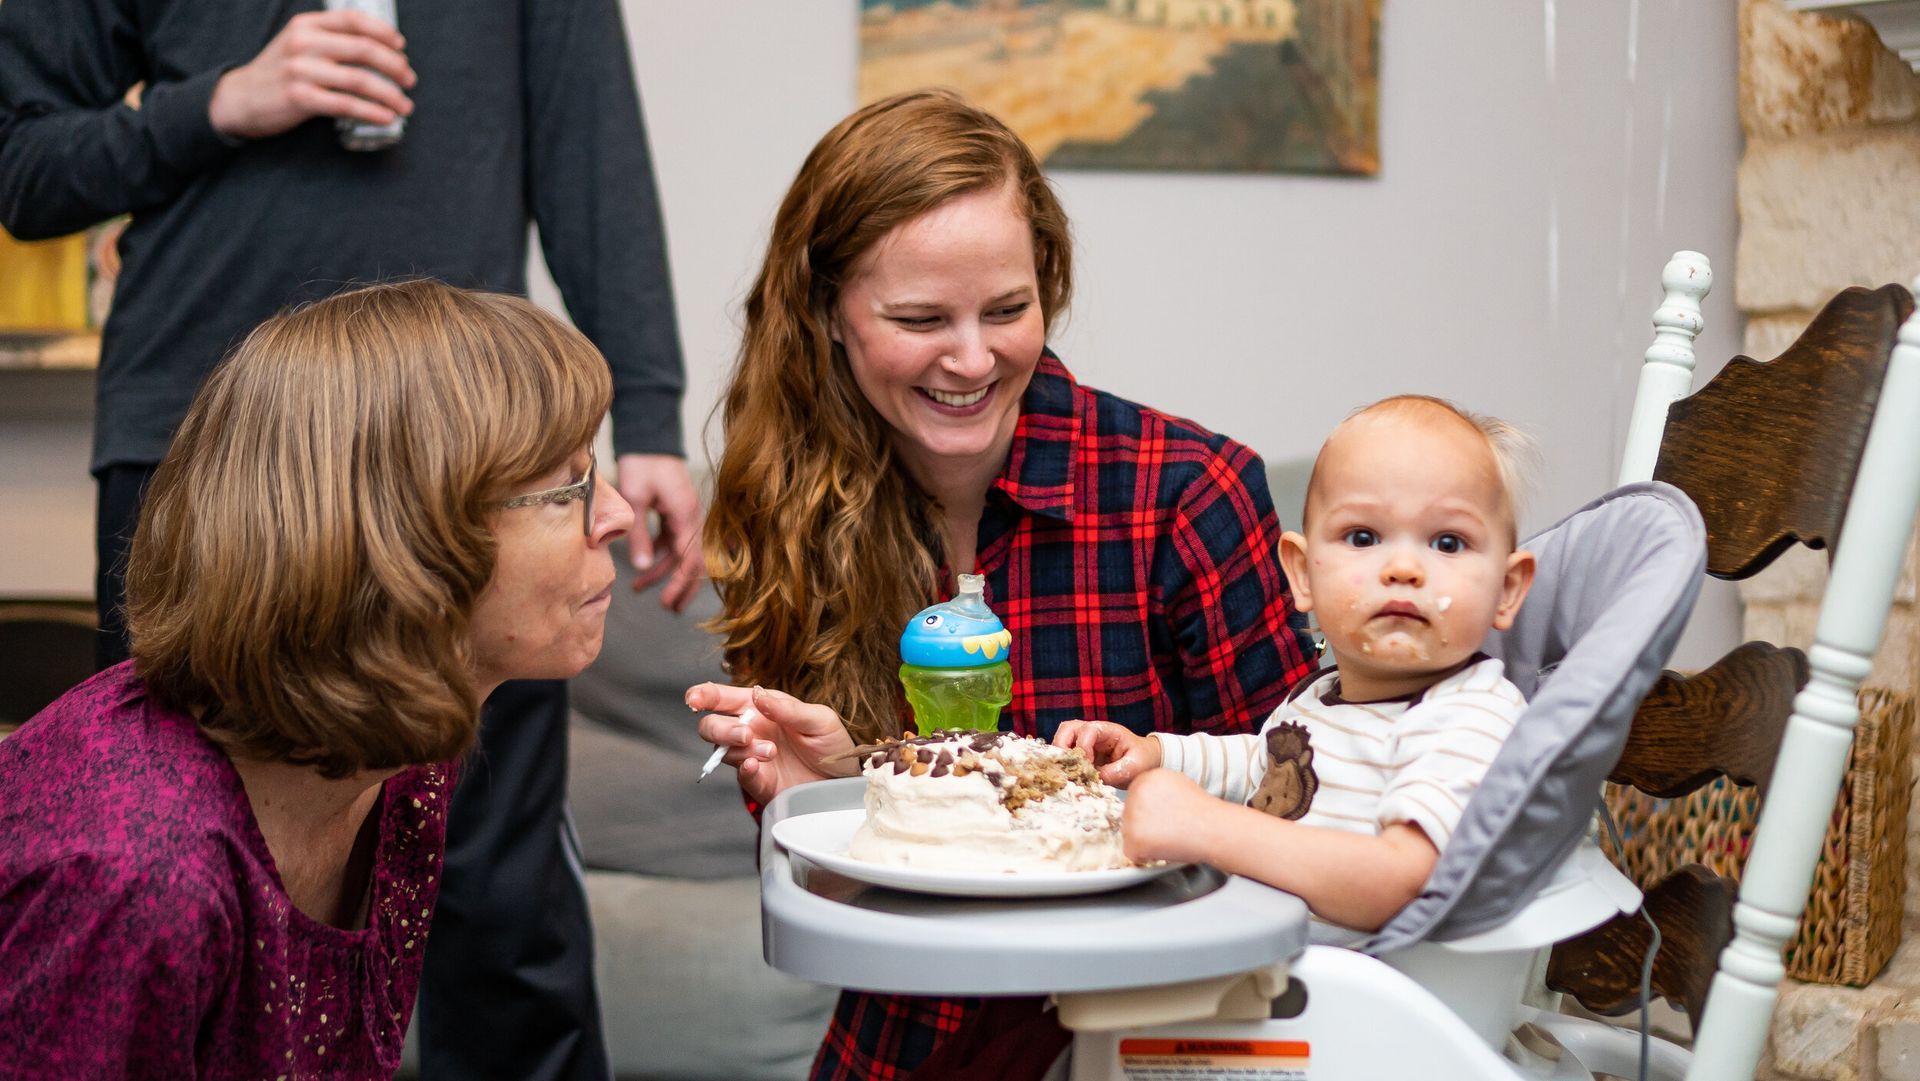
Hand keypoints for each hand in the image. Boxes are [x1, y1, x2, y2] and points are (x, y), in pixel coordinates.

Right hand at [208, 10, 415, 140]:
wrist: (240, 97)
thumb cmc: (280, 72)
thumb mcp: (298, 43)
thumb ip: (330, 39)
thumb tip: (380, 48)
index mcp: (306, 25)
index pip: (354, 21)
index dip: (384, 33)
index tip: (401, 48)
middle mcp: (303, 43)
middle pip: (364, 50)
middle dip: (395, 66)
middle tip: (410, 80)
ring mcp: (300, 70)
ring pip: (360, 80)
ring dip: (390, 94)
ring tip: (405, 105)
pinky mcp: (300, 97)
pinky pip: (347, 105)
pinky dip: (373, 112)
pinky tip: (386, 117)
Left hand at [618, 453, 703, 612]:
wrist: (648, 435)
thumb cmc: (642, 463)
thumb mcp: (636, 500)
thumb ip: (640, 534)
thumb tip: (642, 567)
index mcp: (687, 515)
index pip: (690, 559)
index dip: (681, 584)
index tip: (668, 603)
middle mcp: (691, 516)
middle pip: (692, 560)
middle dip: (680, 585)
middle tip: (668, 608)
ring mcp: (685, 513)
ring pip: (680, 551)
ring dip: (664, 571)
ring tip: (641, 588)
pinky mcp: (675, 510)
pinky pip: (672, 539)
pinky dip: (660, 554)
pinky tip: (643, 564)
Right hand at [688, 682, 855, 805]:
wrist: (844, 779)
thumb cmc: (830, 743)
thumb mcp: (818, 719)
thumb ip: (787, 708)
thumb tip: (757, 695)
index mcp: (760, 708)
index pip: (723, 698)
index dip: (703, 695)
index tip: (694, 698)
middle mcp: (750, 731)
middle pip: (711, 726)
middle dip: (720, 728)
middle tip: (745, 734)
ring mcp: (752, 757)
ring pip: (724, 751)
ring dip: (742, 749)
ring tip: (771, 752)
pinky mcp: (760, 782)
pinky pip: (742, 777)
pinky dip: (744, 770)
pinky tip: (754, 765)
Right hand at [1053, 719, 1160, 786]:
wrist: (1143, 761)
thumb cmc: (1141, 758)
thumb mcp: (1135, 766)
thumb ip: (1118, 771)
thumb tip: (1097, 777)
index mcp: (1107, 730)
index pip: (1088, 730)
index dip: (1083, 747)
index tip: (1088, 765)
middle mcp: (1092, 733)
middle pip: (1067, 729)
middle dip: (1062, 746)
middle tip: (1067, 766)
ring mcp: (1083, 742)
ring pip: (1062, 739)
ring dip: (1060, 755)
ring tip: (1066, 772)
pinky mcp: (1080, 754)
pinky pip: (1064, 754)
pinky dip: (1063, 763)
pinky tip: (1070, 776)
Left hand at [1119, 768, 1214, 864]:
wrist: (1214, 830)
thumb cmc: (1204, 812)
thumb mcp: (1180, 785)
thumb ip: (1158, 789)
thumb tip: (1146, 801)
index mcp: (1146, 777)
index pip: (1136, 797)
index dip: (1149, 811)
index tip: (1165, 817)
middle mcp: (1135, 792)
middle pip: (1129, 814)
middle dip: (1145, 826)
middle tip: (1168, 829)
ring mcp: (1132, 815)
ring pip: (1129, 834)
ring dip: (1145, 841)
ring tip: (1170, 837)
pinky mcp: (1134, 838)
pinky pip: (1132, 852)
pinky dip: (1146, 856)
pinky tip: (1165, 848)